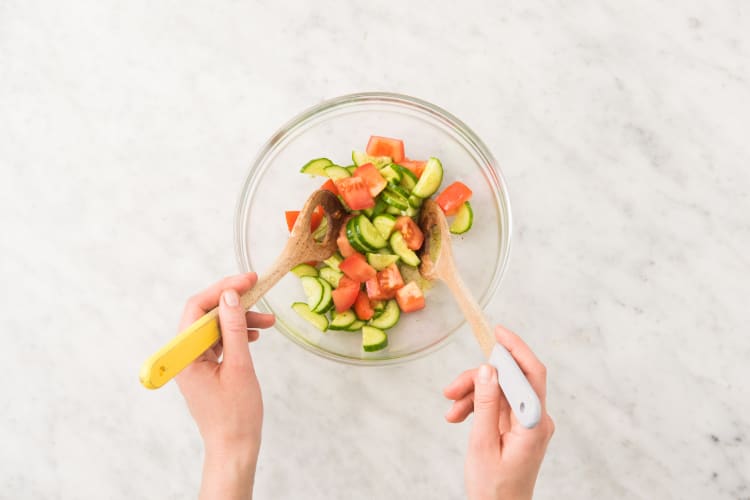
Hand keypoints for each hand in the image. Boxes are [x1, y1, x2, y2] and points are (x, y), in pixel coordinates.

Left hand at [175, 273, 274, 499]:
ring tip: (268, 321)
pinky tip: (254, 334)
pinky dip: (237, 334)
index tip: (246, 280)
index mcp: (185, 355)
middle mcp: (184, 356)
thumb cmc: (236, 415)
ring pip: (215, 327)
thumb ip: (233, 328)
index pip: (196, 308)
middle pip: (206, 314)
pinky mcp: (205, 368)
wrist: (234, 447)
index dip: (222, 289)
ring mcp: (194, 362)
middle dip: (234, 302)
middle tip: (258, 290)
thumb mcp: (239, 366)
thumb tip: (230, 296)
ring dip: (240, 319)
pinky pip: (219, 341)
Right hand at [444, 325, 553, 499]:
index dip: (516, 349)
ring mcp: (527, 423)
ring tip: (450, 410)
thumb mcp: (482, 444)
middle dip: (479, 379)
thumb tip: (489, 369)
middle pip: (509, 381)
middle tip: (451, 389)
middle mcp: (536, 419)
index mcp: (534, 424)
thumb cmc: (494, 488)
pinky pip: (496, 405)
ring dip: (472, 395)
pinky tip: (458, 416)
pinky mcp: (517, 427)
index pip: (531, 374)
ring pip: (498, 391)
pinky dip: (476, 406)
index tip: (498, 332)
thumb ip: (486, 404)